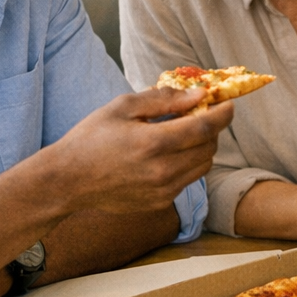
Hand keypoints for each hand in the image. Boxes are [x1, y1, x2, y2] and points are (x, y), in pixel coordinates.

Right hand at [49, 87, 233, 214]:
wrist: (68, 180)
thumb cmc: (92, 137)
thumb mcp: (123, 107)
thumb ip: (164, 99)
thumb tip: (199, 94)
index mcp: (153, 143)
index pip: (204, 127)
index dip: (223, 113)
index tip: (228, 103)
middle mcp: (163, 170)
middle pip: (209, 146)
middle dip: (212, 128)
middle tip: (201, 114)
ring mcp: (163, 190)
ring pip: (203, 165)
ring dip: (203, 146)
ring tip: (184, 133)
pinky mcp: (160, 202)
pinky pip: (188, 180)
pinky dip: (188, 163)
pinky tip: (169, 153)